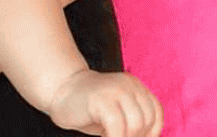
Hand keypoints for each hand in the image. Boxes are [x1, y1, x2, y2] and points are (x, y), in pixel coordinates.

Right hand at [45, 70, 161, 136]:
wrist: (60, 91)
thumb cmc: (90, 109)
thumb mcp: (118, 113)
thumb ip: (133, 123)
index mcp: (136, 87)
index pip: (156, 113)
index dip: (151, 133)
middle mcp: (129, 85)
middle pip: (146, 120)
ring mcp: (115, 89)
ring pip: (135, 124)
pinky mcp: (100, 98)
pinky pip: (116, 125)